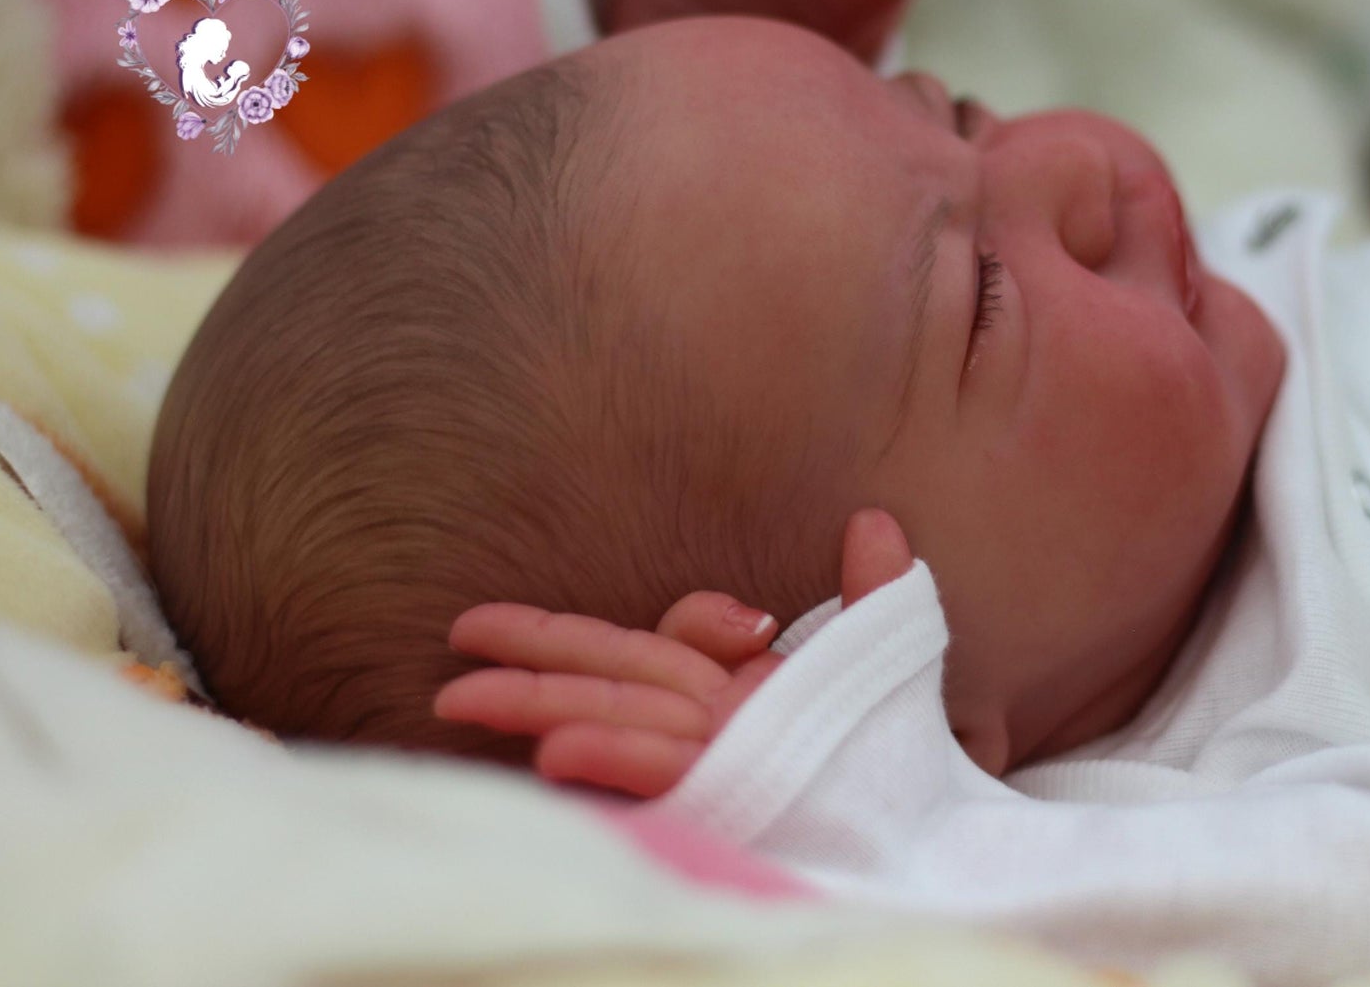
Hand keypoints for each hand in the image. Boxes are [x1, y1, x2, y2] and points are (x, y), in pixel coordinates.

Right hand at [435, 508, 914, 796]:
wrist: (905, 851)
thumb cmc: (879, 763)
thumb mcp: (881, 669)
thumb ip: (875, 595)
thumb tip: (874, 519)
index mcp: (732, 687)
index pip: (688, 637)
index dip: (704, 621)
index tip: (759, 629)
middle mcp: (698, 725)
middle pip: (611, 671)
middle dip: (539, 647)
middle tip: (463, 628)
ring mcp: (691, 772)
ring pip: (608, 720)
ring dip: (542, 706)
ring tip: (467, 696)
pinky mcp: (701, 816)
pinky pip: (642, 785)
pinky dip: (603, 765)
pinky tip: (551, 757)